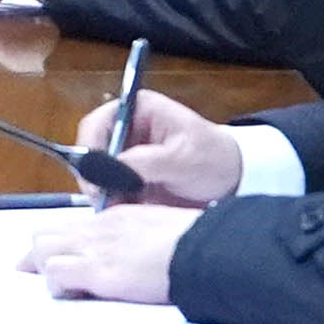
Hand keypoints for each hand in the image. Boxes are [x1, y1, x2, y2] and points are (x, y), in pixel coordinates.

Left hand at [5, 202, 197, 301]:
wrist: (205, 249)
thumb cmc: (196, 244)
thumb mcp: (163, 232)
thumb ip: (141, 240)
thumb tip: (139, 254)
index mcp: (117, 218)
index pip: (72, 228)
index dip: (59, 247)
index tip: (57, 262)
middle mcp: (99, 229)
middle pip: (44, 235)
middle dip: (40, 258)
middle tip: (48, 279)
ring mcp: (96, 248)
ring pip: (41, 251)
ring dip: (48, 273)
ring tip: (68, 291)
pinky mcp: (97, 270)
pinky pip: (55, 274)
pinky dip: (59, 287)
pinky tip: (77, 296)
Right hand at [92, 87, 249, 206]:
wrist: (233, 182)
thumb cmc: (214, 159)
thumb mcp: (182, 159)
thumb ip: (145, 162)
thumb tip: (109, 169)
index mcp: (138, 110)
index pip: (98, 123)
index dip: (91, 149)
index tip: (95, 178)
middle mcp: (126, 130)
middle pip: (91, 150)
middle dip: (93, 176)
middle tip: (103, 200)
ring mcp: (126, 155)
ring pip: (95, 173)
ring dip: (101, 192)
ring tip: (116, 209)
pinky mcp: (129, 178)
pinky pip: (108, 190)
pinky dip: (111, 202)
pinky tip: (123, 213)